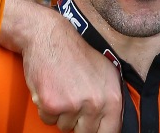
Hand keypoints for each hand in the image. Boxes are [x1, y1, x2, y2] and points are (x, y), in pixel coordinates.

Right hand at [2, 0, 122, 132]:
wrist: (50, 37)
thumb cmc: (76, 54)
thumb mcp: (106, 73)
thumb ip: (111, 100)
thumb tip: (113, 124)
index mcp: (113, 97)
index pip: (111, 131)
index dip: (99, 131)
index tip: (92, 128)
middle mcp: (96, 103)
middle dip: (78, 121)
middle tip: (73, 99)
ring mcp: (74, 105)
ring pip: (65, 127)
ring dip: (61, 114)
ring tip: (62, 89)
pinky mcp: (53, 105)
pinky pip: (48, 120)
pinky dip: (46, 108)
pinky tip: (51, 89)